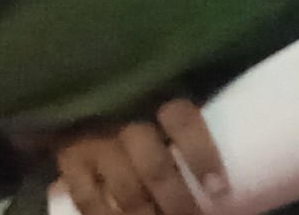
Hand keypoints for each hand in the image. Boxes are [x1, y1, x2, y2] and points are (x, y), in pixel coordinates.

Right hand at [53, 101, 225, 214]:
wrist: (77, 117)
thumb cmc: (144, 119)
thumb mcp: (164, 116)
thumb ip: (183, 132)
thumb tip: (230, 174)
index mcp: (151, 98)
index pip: (179, 116)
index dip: (201, 152)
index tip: (219, 189)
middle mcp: (120, 119)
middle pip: (154, 165)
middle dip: (177, 201)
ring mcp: (91, 142)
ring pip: (125, 188)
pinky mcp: (68, 161)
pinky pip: (87, 198)